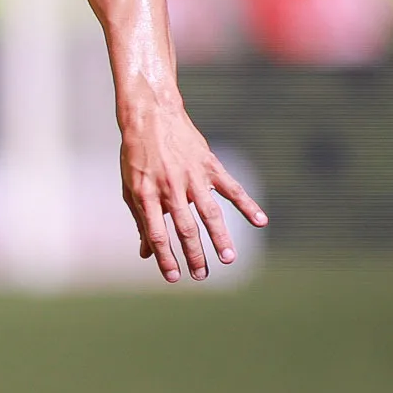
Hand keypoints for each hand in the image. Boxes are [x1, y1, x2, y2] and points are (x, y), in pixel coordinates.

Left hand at [118, 97, 266, 283]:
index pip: (157, 234)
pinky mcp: (209, 165)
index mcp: (147, 195)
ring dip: (220, 237)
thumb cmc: (137, 156)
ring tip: (228, 259)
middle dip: (194, 255)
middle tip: (202, 276)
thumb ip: (141, 220)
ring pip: (209, 212)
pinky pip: (232, 188)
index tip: (174, 278)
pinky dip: (247, 205)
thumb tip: (145, 254)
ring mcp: (192, 176)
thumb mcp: (131, 188)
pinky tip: (260, 221)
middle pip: (185, 228)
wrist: (151, 115)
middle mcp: (170, 187)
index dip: (165, 258)